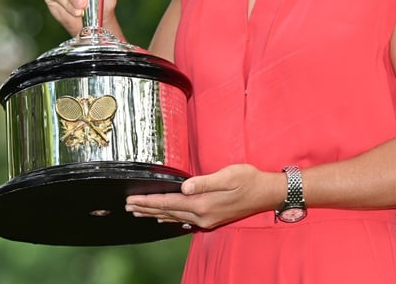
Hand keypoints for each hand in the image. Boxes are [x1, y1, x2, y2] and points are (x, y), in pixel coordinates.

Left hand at [125, 164, 283, 230]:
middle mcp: (202, 215)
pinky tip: (163, 218)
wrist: (267, 193)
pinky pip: (184, 220)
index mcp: (203, 204)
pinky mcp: (211, 218)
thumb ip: (205, 181)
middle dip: (147, 208)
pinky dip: (170, 218)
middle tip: (128, 206)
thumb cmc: (249, 180)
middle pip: (168, 212)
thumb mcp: (228, 175)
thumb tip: (184, 187)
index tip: (132, 199)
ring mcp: (207, 219)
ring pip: (174, 217)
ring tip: (139, 213)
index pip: (169, 203)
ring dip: (155, 214)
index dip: (149, 201)